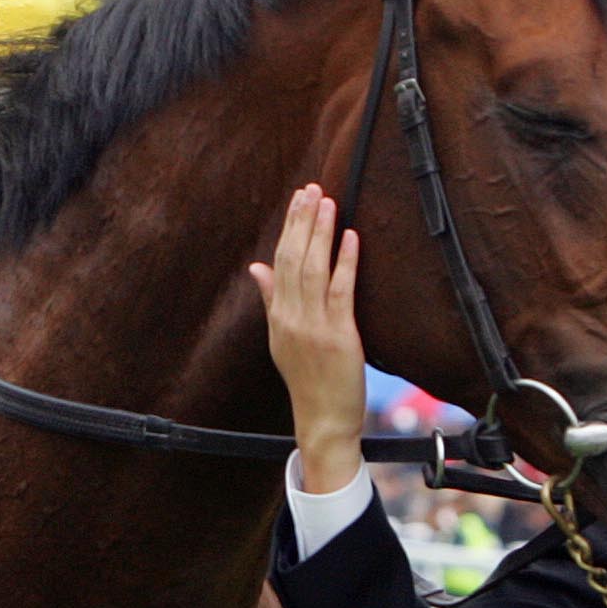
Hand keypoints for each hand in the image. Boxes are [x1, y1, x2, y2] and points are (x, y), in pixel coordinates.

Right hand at [250, 185, 364, 492]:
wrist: (323, 419)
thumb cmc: (308, 380)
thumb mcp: (281, 338)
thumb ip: (270, 300)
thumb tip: (256, 267)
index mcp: (278, 316)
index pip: (280, 260)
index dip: (289, 227)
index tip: (298, 197)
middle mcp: (291, 317)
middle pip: (294, 259)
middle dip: (302, 220)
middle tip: (311, 188)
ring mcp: (314, 326)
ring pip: (314, 269)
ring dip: (321, 233)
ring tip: (328, 202)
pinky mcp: (339, 335)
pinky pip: (341, 291)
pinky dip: (346, 261)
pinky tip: (351, 237)